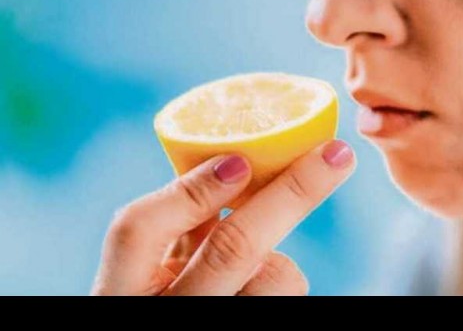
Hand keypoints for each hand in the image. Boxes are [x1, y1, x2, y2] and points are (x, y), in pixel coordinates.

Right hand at [91, 138, 355, 295]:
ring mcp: (215, 320)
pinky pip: (287, 290)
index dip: (190, 190)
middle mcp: (165, 309)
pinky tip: (253, 287)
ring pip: (276, 275)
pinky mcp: (257, 325)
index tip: (240, 159)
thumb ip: (178, 226)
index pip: (137, 229)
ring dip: (277, 258)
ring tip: (248, 271)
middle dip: (293, 192)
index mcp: (120, 289)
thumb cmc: (161, 295)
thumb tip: (235, 163)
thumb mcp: (146, 270)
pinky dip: (278, 279)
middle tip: (337, 153)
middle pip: (233, 246)